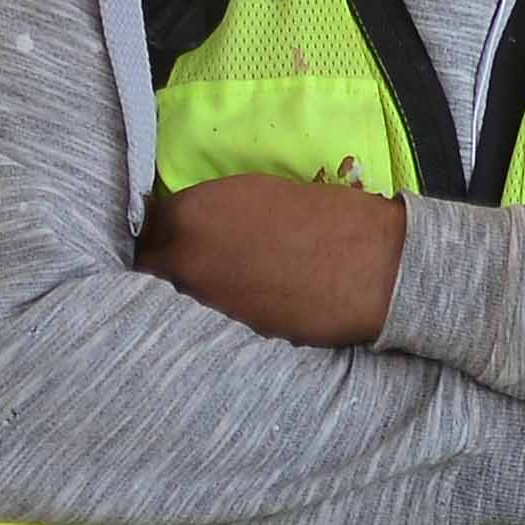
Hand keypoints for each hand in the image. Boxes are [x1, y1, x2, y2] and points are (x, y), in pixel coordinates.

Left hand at [144, 172, 409, 350]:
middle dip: (170, 263)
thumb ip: (213, 210)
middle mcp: (186, 260)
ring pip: (183, 297)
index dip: (160, 231)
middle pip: (154, 268)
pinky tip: (260, 298)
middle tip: (199, 259)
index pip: (146, 228)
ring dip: (199, 287)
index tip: (174, 233)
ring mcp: (208, 301)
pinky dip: (230, 308)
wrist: (378, 267)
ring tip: (236, 277)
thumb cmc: (326, 216)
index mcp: (190, 215)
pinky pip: (217, 317)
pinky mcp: (234, 332)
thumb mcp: (259, 193)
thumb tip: (190, 222)